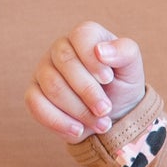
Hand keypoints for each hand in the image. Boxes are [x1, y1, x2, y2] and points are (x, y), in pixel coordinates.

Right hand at [25, 22, 145, 142]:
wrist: (112, 117)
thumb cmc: (122, 87)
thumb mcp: (132, 70)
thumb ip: (126, 53)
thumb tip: (101, 51)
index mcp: (85, 37)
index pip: (81, 36)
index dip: (93, 60)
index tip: (108, 79)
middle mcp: (60, 49)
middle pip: (65, 63)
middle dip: (89, 92)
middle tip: (106, 109)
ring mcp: (44, 71)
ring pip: (53, 87)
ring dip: (80, 111)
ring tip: (101, 123)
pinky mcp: (34, 94)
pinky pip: (35, 104)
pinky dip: (60, 122)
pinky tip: (78, 130)